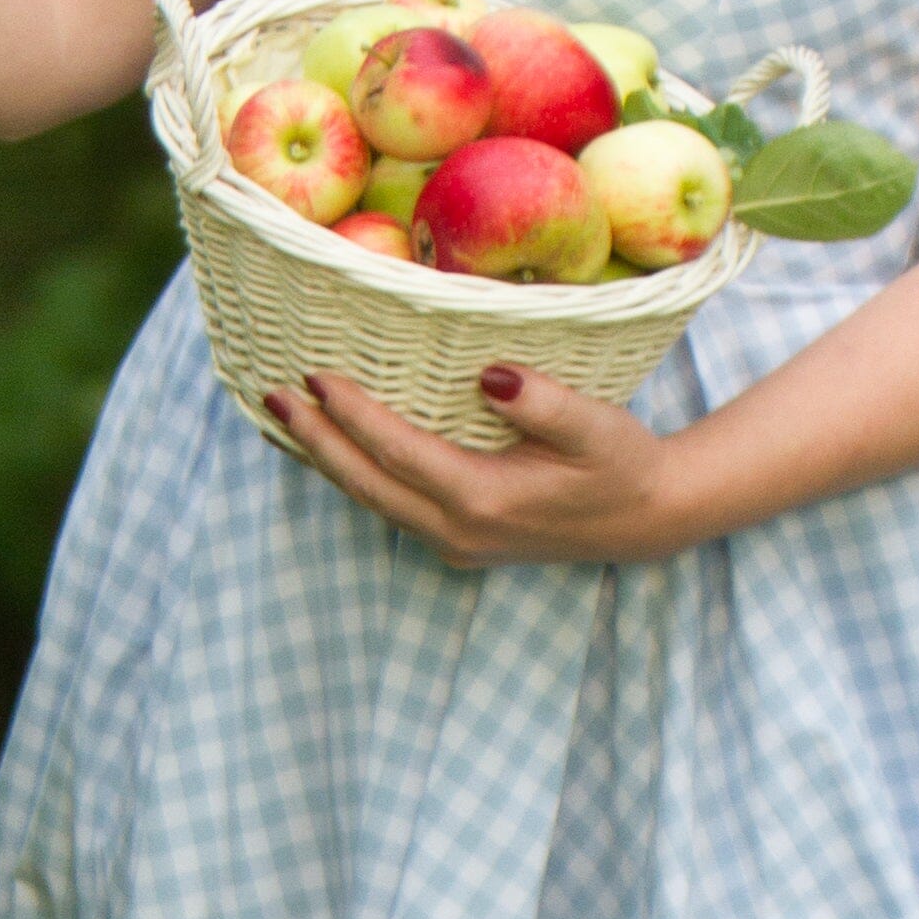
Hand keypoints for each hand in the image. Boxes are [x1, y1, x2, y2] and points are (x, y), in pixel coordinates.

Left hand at [260, 362, 699, 563]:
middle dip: (315, 440)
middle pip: (366, 483)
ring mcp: (454, 543)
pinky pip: (388, 506)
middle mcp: (458, 530)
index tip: (315, 375)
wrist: (646, 519)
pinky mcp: (457, 542)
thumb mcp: (596, 426)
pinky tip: (332, 449)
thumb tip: (490, 375)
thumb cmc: (623, 464)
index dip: (352, 415)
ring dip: (326, 459)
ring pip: (371, 500)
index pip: (397, 451)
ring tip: (283, 419)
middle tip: (271, 395)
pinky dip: (353, 475)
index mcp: (484, 499)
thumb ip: (544, 402)